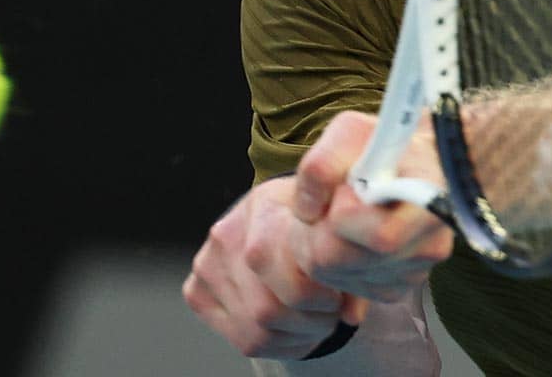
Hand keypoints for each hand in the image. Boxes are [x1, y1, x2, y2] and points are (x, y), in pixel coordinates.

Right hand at [182, 175, 362, 358]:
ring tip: (315, 321)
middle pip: (270, 308)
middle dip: (310, 321)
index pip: (287, 270)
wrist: (274, 213)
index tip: (337, 298)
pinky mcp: (198, 294)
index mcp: (264, 207)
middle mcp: (227, 235)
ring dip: (297, 336)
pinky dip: (279, 344)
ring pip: (258, 330)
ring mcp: (207, 266)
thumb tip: (354, 313)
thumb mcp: (334, 225)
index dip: (319, 297)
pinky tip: (295, 330)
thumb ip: (347, 262)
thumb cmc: (307, 220)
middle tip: (329, 314)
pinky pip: (244, 340)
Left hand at [288, 111, 454, 303]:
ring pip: (337, 276)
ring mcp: (414, 273)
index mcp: (431, 203)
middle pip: (345, 261)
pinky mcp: (396, 288)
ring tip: (335, 214)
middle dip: (317, 230)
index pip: (380, 237)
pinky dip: (333, 262)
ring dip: (319, 245)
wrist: (413, 165)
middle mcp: (430, 246)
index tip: (343, 187)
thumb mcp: (352, 133)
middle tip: (325, 202)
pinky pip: (345, 287)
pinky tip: (346, 234)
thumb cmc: (385, 146)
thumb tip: (306, 211)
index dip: (343, 214)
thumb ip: (322, 165)